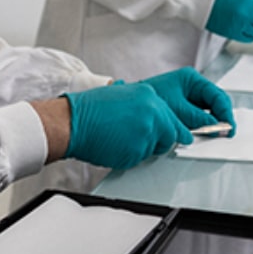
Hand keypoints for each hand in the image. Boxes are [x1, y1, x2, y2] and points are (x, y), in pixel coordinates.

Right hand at [62, 82, 190, 169]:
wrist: (72, 122)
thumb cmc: (89, 109)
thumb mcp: (119, 94)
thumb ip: (143, 104)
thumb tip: (157, 113)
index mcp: (148, 95)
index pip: (173, 117)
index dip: (173, 129)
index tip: (180, 136)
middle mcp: (152, 111)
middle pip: (171, 135)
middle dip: (160, 141)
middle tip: (140, 140)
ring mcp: (146, 131)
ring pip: (154, 149)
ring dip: (142, 148)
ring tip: (119, 138)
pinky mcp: (138, 150)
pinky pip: (140, 159)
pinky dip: (130, 157)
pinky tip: (115, 145)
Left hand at [143, 67, 235, 135]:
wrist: (129, 105)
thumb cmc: (149, 99)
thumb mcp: (176, 109)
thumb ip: (198, 118)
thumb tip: (218, 127)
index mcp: (191, 80)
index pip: (218, 96)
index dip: (225, 113)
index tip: (227, 128)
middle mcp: (192, 87)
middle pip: (216, 105)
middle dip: (220, 120)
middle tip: (223, 135)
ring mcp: (189, 99)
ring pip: (209, 114)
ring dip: (211, 125)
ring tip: (212, 136)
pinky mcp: (184, 110)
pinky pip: (199, 119)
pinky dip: (201, 127)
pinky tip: (200, 134)